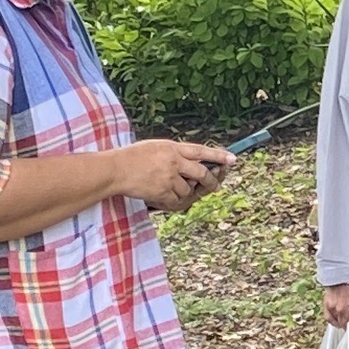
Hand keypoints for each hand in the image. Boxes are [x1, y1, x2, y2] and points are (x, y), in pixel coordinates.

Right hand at [113, 140, 234, 212]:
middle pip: (202, 172)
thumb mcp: (156, 147)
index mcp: (173, 148)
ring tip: (170, 187)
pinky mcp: (162, 191)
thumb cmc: (132, 157)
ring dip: (185, 191)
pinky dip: (173, 200)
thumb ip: (175, 153)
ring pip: (188, 189)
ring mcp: (169, 178)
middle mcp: (174, 162)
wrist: (115, 169)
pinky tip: (164, 196)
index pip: (201, 151)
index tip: (233, 159)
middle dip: (211, 180)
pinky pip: (176, 200)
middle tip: (216, 184)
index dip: (218, 155)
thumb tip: (193, 161)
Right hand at [323, 281, 348, 329]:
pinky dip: (332, 319)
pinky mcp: (326, 304)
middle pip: (344, 325)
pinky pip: (328, 317)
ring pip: (336, 322)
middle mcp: (341, 311)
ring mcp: (333, 308)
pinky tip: (336, 319)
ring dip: (341, 322)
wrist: (344, 273)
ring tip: (344, 320)